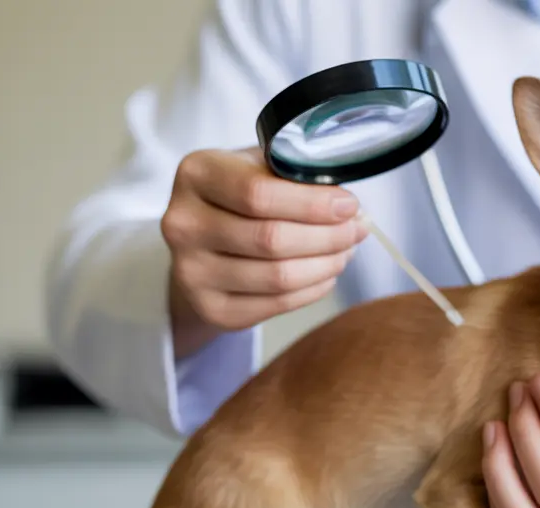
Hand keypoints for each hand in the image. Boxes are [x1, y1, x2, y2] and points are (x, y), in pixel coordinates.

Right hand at [161, 147, 368, 357]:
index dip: (313, 204)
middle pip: (271, 239)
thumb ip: (296, 177)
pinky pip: (277, 304)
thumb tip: (347, 207)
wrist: (203, 241)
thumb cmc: (241, 195)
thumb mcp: (259, 167)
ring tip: (346, 250)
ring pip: (278, 276)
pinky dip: (314, 289)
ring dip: (327, 264)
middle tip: (357, 230)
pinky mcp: (210, 308)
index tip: (350, 205)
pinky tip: (327, 273)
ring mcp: (190, 271)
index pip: (259, 194)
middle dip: (329, 236)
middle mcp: (182, 223)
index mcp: (196, 174)